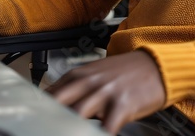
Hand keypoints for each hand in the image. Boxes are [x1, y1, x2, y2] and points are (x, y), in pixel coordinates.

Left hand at [47, 51, 165, 133]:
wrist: (157, 65)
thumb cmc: (127, 72)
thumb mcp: (96, 73)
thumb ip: (76, 87)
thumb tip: (55, 104)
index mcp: (79, 74)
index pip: (50, 94)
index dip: (41, 111)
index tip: (38, 122)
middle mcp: (89, 82)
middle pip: (58, 104)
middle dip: (51, 120)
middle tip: (47, 129)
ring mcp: (105, 93)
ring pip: (78, 116)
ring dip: (72, 128)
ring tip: (70, 132)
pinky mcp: (122, 104)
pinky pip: (107, 127)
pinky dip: (100, 134)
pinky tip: (99, 135)